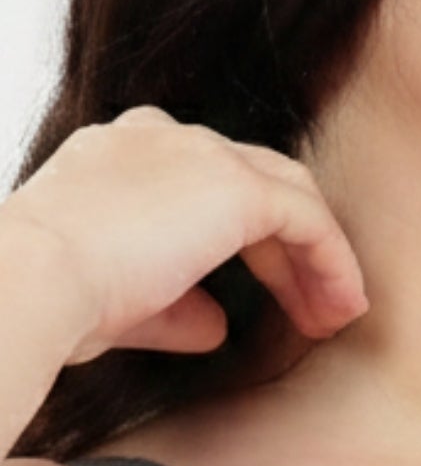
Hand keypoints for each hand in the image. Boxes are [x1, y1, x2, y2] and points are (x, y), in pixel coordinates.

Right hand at [1, 106, 368, 366]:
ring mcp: (199, 154)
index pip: (206, 184)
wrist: (34, 281)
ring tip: (336, 314)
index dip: (249, 240)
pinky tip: (341, 306)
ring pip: (288, 194)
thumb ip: (176, 307)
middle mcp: (163, 140)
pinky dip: (332, 261)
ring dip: (320, 257)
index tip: (272, 292)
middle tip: (315, 307)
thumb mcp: (124, 303)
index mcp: (124, 156)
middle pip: (255, 181)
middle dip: (291, 248)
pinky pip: (307, 219)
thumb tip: (217, 326)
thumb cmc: (57, 299)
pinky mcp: (234, 187)